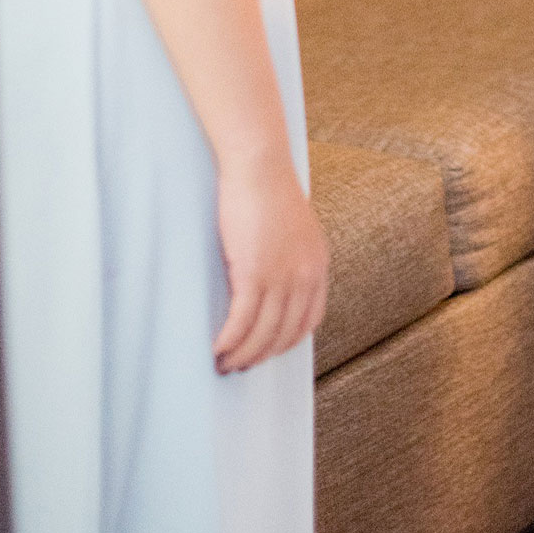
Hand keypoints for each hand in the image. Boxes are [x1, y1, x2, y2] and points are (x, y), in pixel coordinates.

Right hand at [214, 145, 328, 372]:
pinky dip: (229, 341)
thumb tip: (274, 274)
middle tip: (238, 366)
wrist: (260, 166)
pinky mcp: (254, 274)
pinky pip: (241, 321)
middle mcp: (305, 277)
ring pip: (262, 334)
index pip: (309, 320)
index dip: (286, 342)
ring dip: (241, 355)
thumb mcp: (293, 228)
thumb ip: (290, 255)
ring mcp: (281, 278)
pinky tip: (216, 349)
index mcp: (317, 266)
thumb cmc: (269, 190)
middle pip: (284, 334)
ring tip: (222, 364)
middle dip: (260, 356)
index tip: (267, 350)